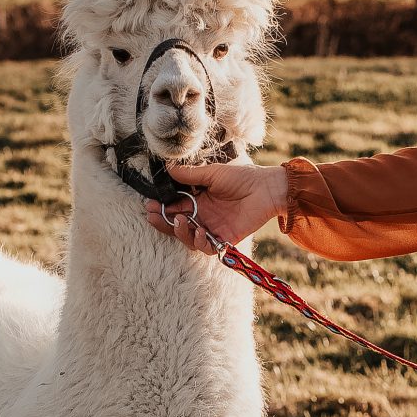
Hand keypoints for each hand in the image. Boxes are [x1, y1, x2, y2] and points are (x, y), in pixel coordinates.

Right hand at [142, 159, 289, 253]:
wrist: (267, 188)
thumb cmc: (243, 177)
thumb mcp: (213, 173)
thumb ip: (190, 175)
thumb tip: (168, 169)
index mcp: (199, 201)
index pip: (175, 207)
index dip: (161, 207)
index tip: (149, 204)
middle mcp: (204, 216)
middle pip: (177, 225)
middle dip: (163, 222)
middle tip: (152, 215)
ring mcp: (213, 228)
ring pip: (189, 238)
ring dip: (180, 232)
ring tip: (180, 221)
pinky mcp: (225, 239)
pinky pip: (207, 247)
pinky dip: (199, 242)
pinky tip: (198, 231)